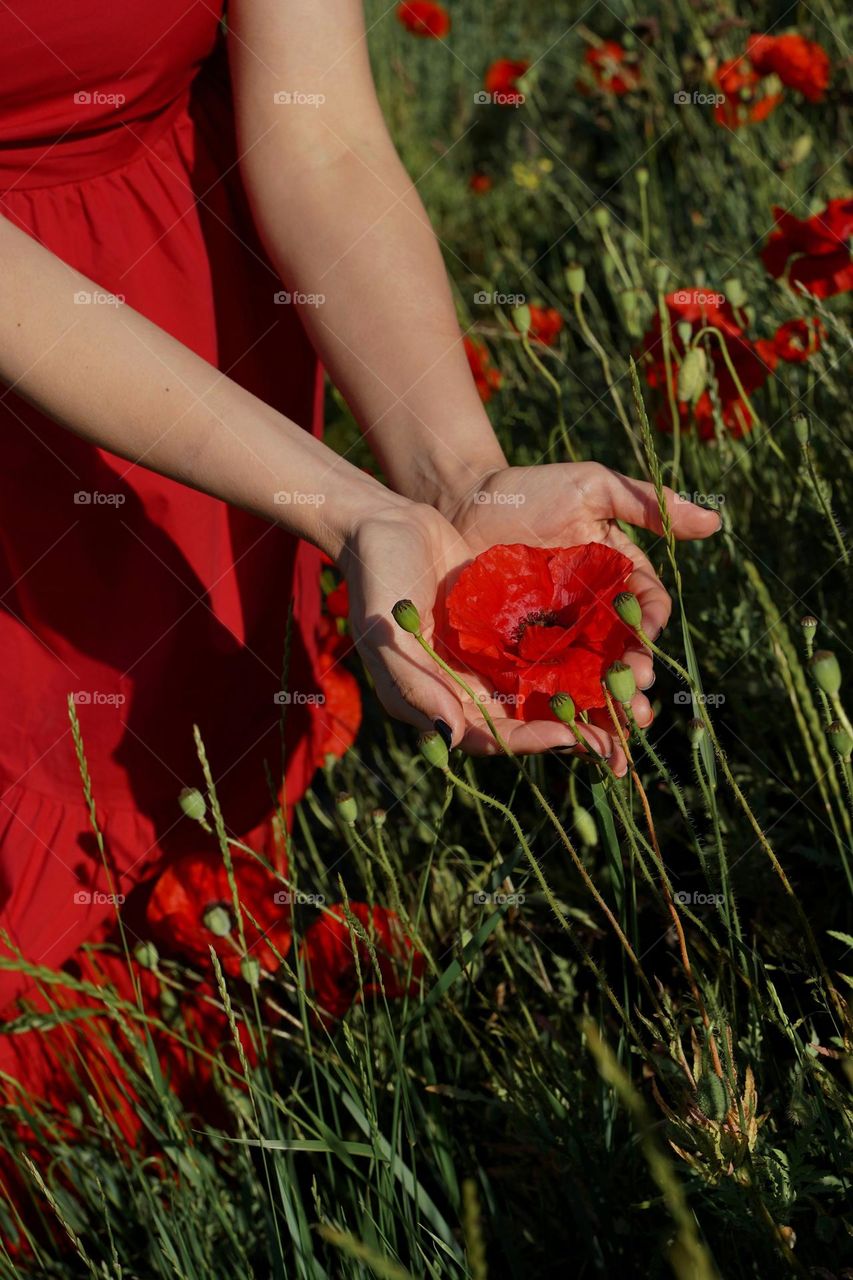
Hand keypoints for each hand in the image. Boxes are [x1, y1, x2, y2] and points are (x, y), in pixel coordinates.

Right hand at [338, 502, 628, 768]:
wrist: (387, 525)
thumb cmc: (376, 582)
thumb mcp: (386, 635)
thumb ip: (416, 686)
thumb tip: (450, 734)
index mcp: (440, 700)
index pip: (493, 735)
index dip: (533, 739)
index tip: (571, 736)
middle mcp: (471, 686)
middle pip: (530, 718)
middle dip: (575, 728)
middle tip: (621, 734)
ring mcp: (493, 655)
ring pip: (546, 684)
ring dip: (585, 692)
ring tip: (628, 691)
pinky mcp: (509, 624)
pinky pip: (548, 643)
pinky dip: (579, 650)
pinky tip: (615, 646)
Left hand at [443, 462, 720, 732]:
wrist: (464, 499)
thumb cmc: (532, 489)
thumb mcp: (594, 487)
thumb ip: (649, 503)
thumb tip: (715, 523)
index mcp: (617, 580)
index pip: (645, 612)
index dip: (650, 628)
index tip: (645, 640)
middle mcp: (593, 616)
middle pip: (623, 658)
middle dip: (634, 685)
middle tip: (637, 705)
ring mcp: (557, 638)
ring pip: (590, 681)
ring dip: (605, 714)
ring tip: (613, 741)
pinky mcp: (520, 653)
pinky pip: (544, 687)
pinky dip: (558, 714)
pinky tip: (566, 736)